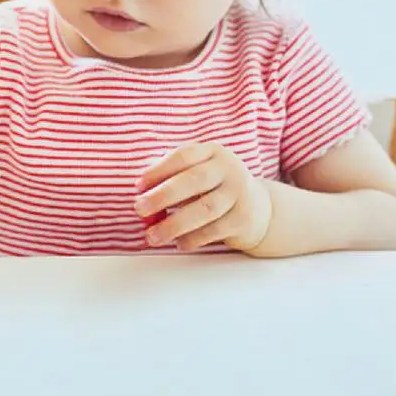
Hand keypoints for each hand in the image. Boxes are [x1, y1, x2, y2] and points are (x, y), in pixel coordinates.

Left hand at [134, 142, 271, 251]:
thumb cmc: (214, 187)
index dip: (158, 170)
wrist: (257, 207)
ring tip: (153, 235)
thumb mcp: (198, 173)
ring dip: (174, 224)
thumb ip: (171, 178)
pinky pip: (214, 230)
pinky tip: (178, 243)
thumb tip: (141, 192)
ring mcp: (238, 193)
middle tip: (139, 209)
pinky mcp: (243, 218)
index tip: (138, 186)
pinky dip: (193, 239)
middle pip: (194, 180)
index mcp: (212, 152)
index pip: (183, 156)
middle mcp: (228, 169)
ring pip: (204, 209)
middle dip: (163, 196)